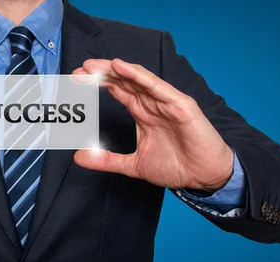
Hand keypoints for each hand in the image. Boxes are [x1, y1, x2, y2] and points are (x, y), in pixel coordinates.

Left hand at [72, 58, 233, 191]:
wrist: (203, 177)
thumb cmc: (176, 166)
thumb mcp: (133, 164)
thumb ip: (107, 160)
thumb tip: (79, 157)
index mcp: (142, 112)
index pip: (117, 90)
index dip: (97, 84)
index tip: (76, 81)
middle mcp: (152, 103)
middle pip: (123, 81)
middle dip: (100, 74)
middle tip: (78, 71)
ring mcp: (166, 102)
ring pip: (137, 79)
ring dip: (115, 71)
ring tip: (94, 66)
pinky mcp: (180, 105)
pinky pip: (157, 87)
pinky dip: (139, 76)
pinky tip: (121, 68)